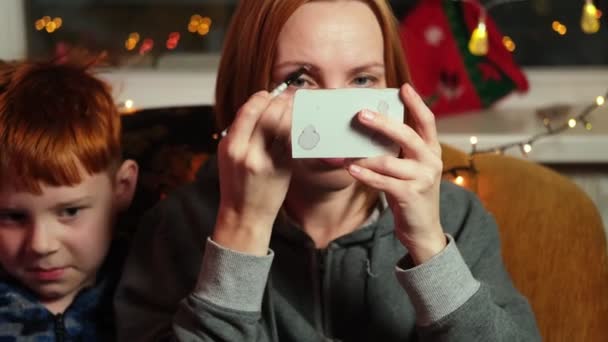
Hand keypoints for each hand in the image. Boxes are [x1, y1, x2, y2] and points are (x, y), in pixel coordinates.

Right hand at [212, 91, 292, 255]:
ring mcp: (266, 161)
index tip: (270, 95)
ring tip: (295, 111)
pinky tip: (300, 128)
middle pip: (269, 113)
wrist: (244, 215)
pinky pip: (294, 142)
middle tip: (288, 101)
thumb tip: (260, 107)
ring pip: (285, 125)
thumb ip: (241, 132)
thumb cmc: (237, 184)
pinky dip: (299, 131)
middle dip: (281, 103)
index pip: (249, 109)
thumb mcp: (229, 156)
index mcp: (230, 145)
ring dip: (293, 114)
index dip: (262, 98)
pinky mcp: (283, 169)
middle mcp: (247, 152)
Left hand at [346, 84, 445, 263]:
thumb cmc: (410, 193)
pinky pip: (383, 181)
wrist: (423, 230)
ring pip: (389, 161)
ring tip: (345, 153)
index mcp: (431, 150)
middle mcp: (430, 161)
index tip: (403, 87)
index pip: (427, 121)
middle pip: (407, 135)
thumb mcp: (410, 169)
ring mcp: (422, 179)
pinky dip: (365, 175)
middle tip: (360, 114)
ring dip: (364, 157)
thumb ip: (399, 151)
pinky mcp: (410, 195)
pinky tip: (351, 169)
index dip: (416, 103)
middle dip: (382, 123)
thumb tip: (370, 131)